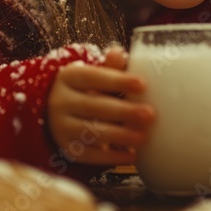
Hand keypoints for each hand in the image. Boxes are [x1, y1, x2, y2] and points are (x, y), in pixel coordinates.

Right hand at [48, 46, 154, 165]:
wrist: (60, 113)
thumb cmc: (90, 90)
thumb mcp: (96, 75)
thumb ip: (111, 68)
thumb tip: (118, 53)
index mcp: (69, 77)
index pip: (93, 76)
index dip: (118, 81)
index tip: (143, 84)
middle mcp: (61, 101)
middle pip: (93, 106)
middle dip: (124, 111)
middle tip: (150, 114)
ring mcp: (61, 127)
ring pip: (91, 132)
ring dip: (120, 135)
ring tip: (144, 137)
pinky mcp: (67, 148)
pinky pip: (89, 155)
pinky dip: (111, 157)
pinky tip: (132, 155)